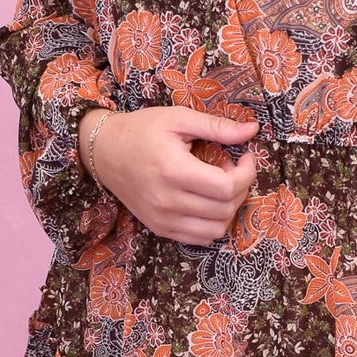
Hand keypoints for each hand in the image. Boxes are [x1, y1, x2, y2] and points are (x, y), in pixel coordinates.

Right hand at [79, 106, 260, 243]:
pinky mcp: (159, 228)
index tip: (245, 157)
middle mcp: (167, 201)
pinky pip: (199, 238)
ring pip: (216, 228)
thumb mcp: (178, 119)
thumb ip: (217, 126)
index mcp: (173, 171)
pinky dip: (213, 223)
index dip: (247, 173)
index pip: (227, 187)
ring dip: (229, 208)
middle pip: (225, 208)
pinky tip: (208, 201)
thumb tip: (252, 131)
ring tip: (220, 185)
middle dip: (241, 188)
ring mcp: (162, 219)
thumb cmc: (141, 130)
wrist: (104, 152)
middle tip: (232, 168)